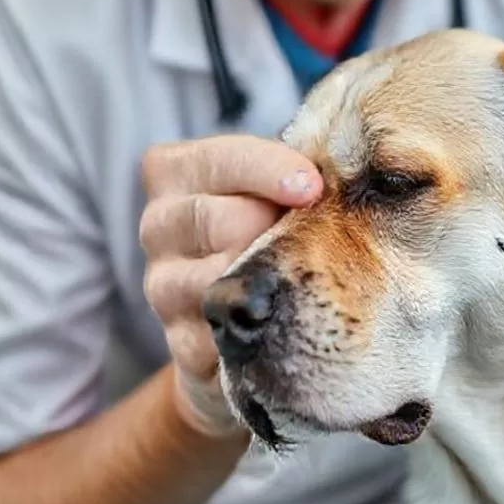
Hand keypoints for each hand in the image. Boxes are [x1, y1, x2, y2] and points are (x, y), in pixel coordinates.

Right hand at [139, 135, 322, 436]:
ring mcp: (163, 288)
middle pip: (213, 220)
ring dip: (265, 283)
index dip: (267, 169)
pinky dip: (260, 332)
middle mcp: (159, 226)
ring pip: (213, 282)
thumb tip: (344, 171)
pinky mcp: (181, 344)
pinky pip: (220, 336)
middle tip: (312, 239)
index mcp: (174, 173)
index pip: (214, 160)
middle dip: (270, 229)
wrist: (249, 316)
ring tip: (303, 282)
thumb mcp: (277, 189)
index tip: (313, 187)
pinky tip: (287, 324)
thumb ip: (296, 174)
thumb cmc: (270, 231)